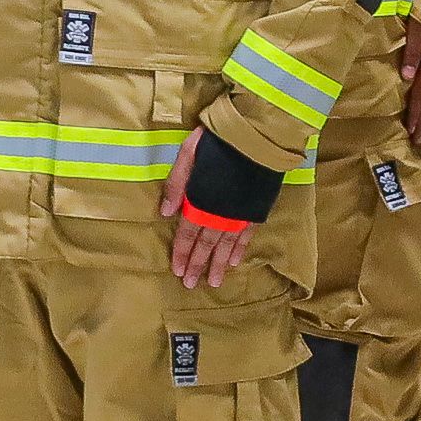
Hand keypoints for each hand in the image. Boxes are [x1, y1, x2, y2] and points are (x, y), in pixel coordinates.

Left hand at [162, 129, 253, 288]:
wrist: (255, 136)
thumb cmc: (218, 142)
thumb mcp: (187, 155)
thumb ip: (176, 185)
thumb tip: (164, 213)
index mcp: (201, 202)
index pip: (187, 234)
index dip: (182, 253)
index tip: (177, 271)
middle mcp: (219, 215)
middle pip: (206, 245)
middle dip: (197, 265)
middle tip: (191, 284)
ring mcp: (239, 214)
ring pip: (226, 246)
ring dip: (218, 265)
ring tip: (214, 282)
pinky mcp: (256, 210)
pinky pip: (246, 236)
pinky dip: (240, 250)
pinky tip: (234, 262)